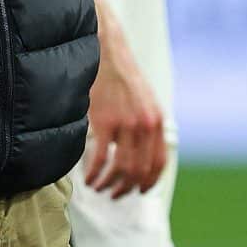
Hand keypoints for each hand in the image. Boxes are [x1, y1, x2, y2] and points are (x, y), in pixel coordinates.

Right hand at [83, 24, 166, 198]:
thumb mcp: (144, 100)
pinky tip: (88, 178)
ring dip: (109, 185)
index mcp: (157, 121)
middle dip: (126, 189)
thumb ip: (147, 126)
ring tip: (99, 188)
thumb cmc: (121, 76)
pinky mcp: (104, 122)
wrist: (105, 52)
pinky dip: (95, 174)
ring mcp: (125, 125)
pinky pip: (101, 159)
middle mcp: (145, 125)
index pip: (158, 164)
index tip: (138, 191)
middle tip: (114, 194)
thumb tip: (141, 153)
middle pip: (139, 171)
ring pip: (121, 169)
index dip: (148, 183)